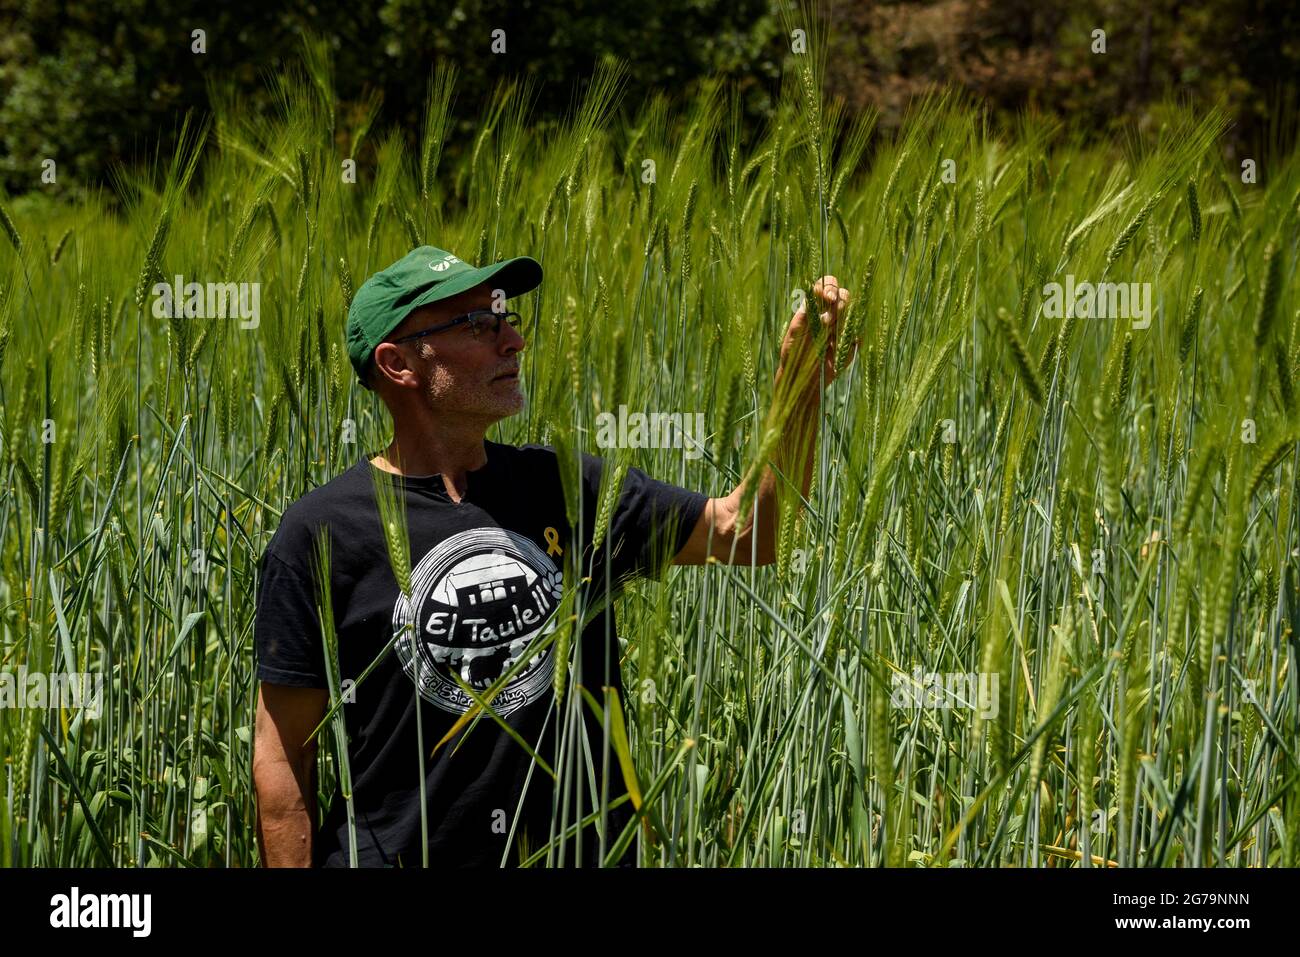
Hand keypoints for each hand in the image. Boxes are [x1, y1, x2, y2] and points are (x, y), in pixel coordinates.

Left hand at [777, 275, 855, 393]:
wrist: (803, 377)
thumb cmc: (793, 354)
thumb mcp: (794, 335)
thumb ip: (801, 318)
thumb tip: (809, 299)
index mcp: (815, 305)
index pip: (826, 285)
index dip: (829, 287)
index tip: (827, 298)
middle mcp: (830, 312)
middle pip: (843, 294)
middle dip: (838, 303)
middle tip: (826, 321)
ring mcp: (842, 325)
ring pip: (852, 310)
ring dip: (842, 319)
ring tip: (828, 333)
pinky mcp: (851, 340)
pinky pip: (858, 331)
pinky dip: (852, 335)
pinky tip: (838, 344)